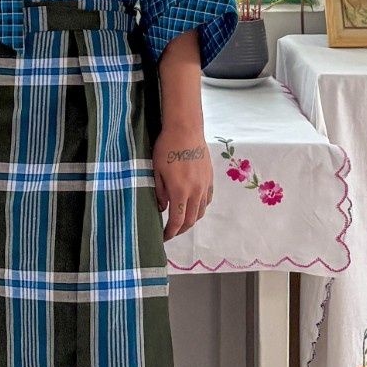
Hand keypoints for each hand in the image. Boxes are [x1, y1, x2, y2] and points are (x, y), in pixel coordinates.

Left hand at [152, 124, 213, 241]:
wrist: (185, 129)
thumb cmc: (166, 147)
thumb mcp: (156, 170)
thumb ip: (159, 192)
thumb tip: (162, 209)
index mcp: (180, 191)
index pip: (177, 221)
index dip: (170, 233)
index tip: (164, 238)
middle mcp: (195, 191)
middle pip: (191, 220)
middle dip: (181, 230)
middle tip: (171, 232)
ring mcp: (205, 185)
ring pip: (201, 211)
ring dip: (191, 220)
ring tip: (181, 220)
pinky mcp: (209, 177)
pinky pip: (207, 199)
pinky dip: (200, 207)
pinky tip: (193, 205)